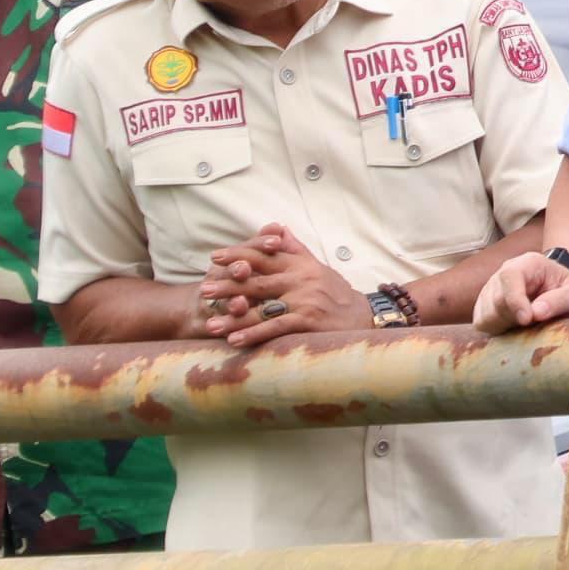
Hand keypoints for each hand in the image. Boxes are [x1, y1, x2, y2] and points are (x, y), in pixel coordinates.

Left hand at [197, 226, 366, 346]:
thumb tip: (277, 228)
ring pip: (262, 308)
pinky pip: (275, 328)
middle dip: (228, 286)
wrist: (365, 317)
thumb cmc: (337, 294)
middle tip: (204, 290)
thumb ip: (295, 249)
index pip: (265, 256)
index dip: (239, 255)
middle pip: (257, 281)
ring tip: (210, 323)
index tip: (216, 258)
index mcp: (301, 264)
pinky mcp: (308, 322)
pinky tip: (235, 340)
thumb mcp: (318, 267)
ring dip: (234, 317)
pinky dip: (254, 335)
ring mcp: (304, 301)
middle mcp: (301, 280)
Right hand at [473, 252, 568, 333]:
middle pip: (495, 299)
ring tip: (525, 326)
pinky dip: (495, 331)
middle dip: (513, 318)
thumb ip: (560, 301)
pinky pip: (481, 323)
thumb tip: (537, 313)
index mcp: (528, 263)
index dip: (515, 300)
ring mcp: (491, 289)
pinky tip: (513, 329)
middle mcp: (504, 273)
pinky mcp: (484, 306)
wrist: (562, 294)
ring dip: (504, 326)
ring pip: (485, 314)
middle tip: (533, 326)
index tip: (527, 320)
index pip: (510, 277)